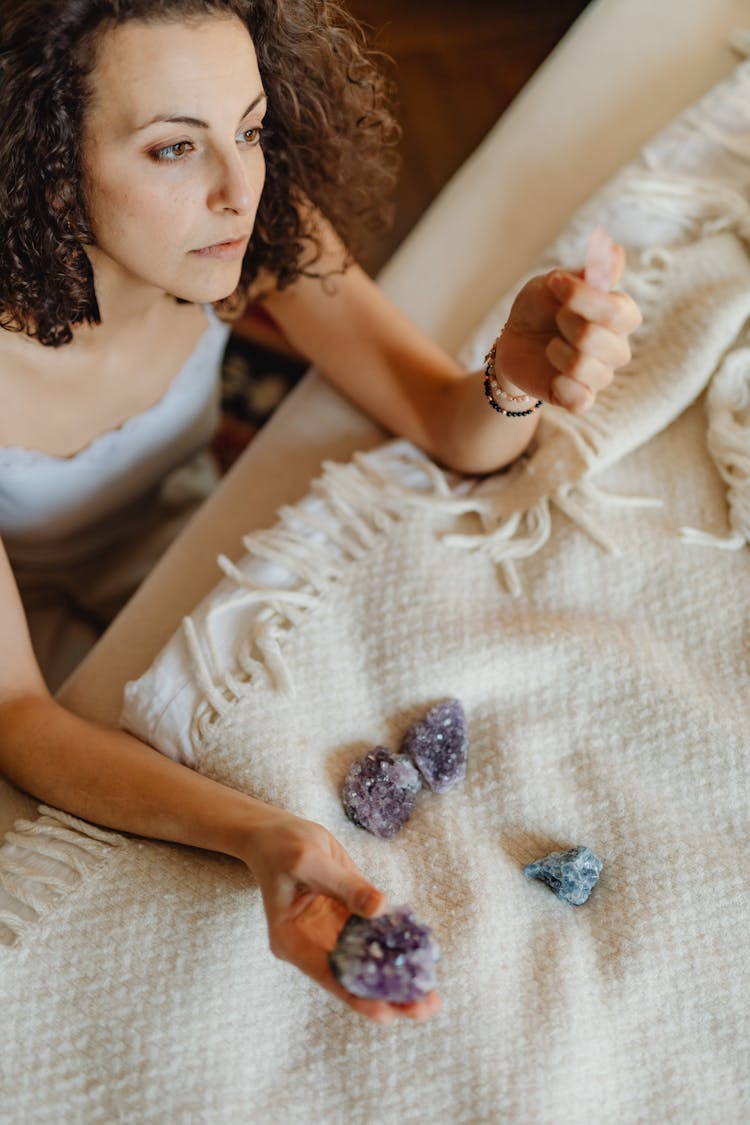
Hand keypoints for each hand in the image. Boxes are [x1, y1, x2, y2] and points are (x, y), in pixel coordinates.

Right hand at [239, 806, 440, 1023]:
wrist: (276, 832)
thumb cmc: (282, 845)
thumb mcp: (310, 860)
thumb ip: (346, 886)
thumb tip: (380, 908)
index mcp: (293, 941)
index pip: (329, 978)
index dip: (360, 998)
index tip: (389, 1013)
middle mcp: (314, 946)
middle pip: (352, 980)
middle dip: (389, 996)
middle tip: (425, 1007)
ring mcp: (332, 934)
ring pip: (368, 964)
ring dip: (398, 977)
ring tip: (432, 995)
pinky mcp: (348, 918)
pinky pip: (375, 936)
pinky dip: (397, 946)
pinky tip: (423, 956)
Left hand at [496, 248, 641, 412]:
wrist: (514, 341)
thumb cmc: (540, 307)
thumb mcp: (555, 282)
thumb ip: (587, 274)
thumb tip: (616, 253)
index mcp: (619, 315)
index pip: (619, 312)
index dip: (585, 299)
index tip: (556, 284)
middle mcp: (617, 347)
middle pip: (599, 339)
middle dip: (566, 324)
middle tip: (555, 319)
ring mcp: (601, 375)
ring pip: (585, 368)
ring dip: (557, 352)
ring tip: (550, 346)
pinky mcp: (581, 399)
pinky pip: (580, 400)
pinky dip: (561, 385)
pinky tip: (552, 375)